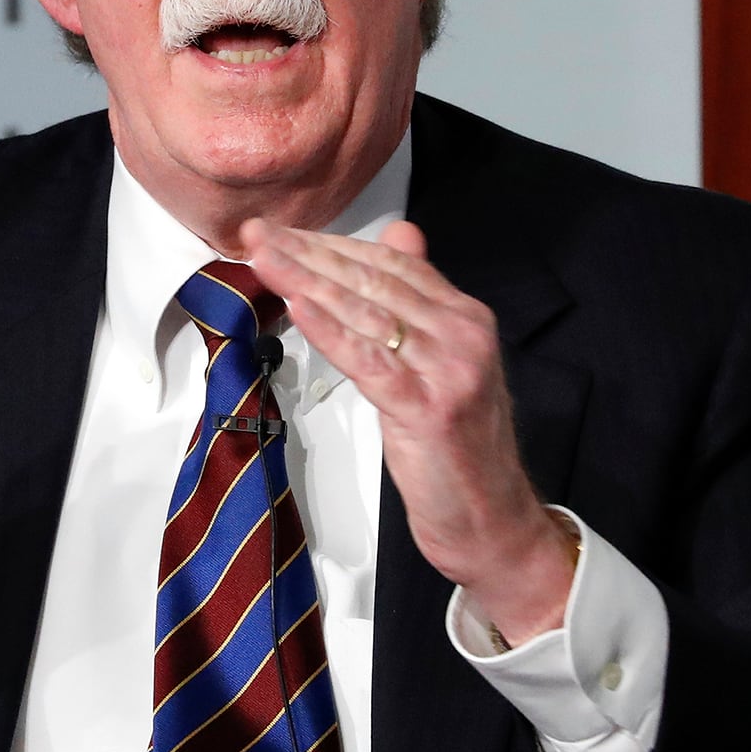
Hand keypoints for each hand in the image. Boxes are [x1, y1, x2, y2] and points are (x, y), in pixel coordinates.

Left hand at [241, 218, 576, 642]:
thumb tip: (401, 235)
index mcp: (466, 316)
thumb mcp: (443, 361)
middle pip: (372, 279)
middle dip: (308, 253)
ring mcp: (449, 368)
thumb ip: (421, 300)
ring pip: (365, 312)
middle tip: (258, 233)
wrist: (492, 520)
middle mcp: (462, 333)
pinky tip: (296, 307)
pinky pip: (368, 359)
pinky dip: (329, 330)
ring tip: (263, 259)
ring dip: (306, 280)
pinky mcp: (428, 407)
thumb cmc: (459, 447)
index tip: (282, 232)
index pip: (391, 263)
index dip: (331, 243)